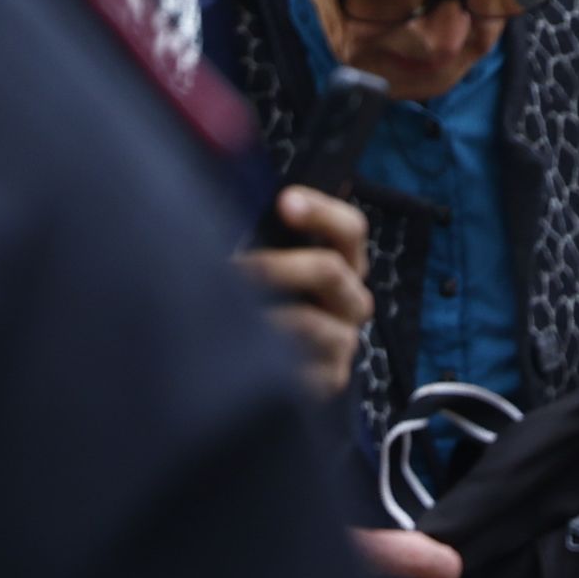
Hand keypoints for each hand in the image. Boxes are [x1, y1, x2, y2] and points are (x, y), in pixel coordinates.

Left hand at [240, 187, 371, 399]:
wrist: (255, 377)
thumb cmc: (262, 303)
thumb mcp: (266, 264)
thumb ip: (262, 234)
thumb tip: (232, 198)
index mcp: (342, 263)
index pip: (349, 229)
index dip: (321, 211)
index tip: (284, 202)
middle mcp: (349, 300)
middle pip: (332, 270)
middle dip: (281, 266)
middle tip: (239, 268)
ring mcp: (342, 341)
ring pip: (314, 323)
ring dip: (268, 318)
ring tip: (229, 318)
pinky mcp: (329, 379)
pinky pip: (306, 369)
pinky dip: (273, 358)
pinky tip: (248, 353)